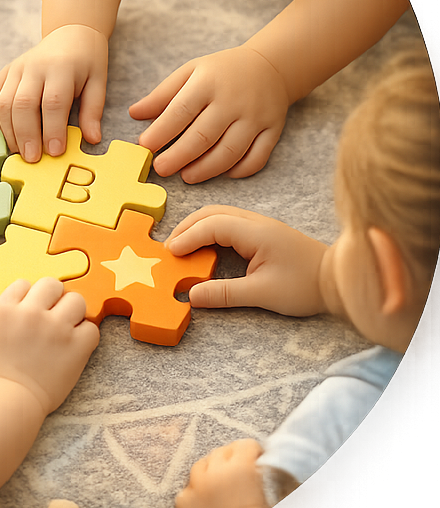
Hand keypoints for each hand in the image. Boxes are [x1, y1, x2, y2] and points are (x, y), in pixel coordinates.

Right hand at [0, 25, 108, 161]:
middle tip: (32, 159)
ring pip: (2, 103)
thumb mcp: (98, 82)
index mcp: (61, 67)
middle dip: (26, 135)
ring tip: (19, 153)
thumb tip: (91, 139)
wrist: (69, 34)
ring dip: (9, 132)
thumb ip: (93, 111)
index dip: (52, 129)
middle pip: (22, 103)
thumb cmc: (86, 62)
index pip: (53, 101)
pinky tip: (5, 136)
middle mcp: (34, 66)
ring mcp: (14, 69)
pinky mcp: (3, 74)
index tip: (55, 152)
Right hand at [0, 278, 99, 414]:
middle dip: (53, 296)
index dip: (28, 295)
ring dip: (73, 311)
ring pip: (76, 300)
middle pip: (53, 285)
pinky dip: (86, 334)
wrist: (9, 404)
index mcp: (7, 309)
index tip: (29, 308)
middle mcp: (33, 313)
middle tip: (52, 312)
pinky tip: (77, 344)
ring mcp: (57, 328)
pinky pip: (91, 327)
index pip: (24, 284)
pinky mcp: (76, 346)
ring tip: (68, 325)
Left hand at [129, 45, 290, 182]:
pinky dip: (240, 170)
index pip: (181, 111)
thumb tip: (133, 114)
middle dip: (179, 157)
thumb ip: (162, 95)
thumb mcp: (189, 72)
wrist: (271, 65)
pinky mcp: (273, 130)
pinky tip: (222, 173)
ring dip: (206, 169)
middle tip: (161, 169)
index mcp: (208, 82)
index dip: (161, 132)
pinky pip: (257, 158)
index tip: (144, 146)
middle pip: (204, 136)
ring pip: (230, 152)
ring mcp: (256, 117)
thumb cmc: (221, 72)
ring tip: (187, 176)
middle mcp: (233, 101)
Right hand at [165, 205, 327, 315]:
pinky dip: (208, 230)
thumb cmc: (306, 287)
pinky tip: (202, 246)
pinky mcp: (262, 232)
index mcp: (256, 232)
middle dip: (186, 227)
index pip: (212, 225)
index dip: (188, 237)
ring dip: (196, 227)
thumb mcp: (263, 294)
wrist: (338, 280)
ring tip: (180, 247)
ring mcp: (260, 224)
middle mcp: (256, 222)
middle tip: (169, 249)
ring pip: (219, 214)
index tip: (170, 253)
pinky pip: (228, 222)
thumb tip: (192, 295)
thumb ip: (225, 293)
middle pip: (212, 213)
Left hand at [175, 439, 269, 507]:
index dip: (253, 453)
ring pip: (201, 465)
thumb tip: (265, 467)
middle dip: (230, 460)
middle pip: (221, 451)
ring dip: (210, 472)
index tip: (256, 461)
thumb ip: (266, 476)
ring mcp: (196, 485)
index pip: (245, 445)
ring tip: (219, 487)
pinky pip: (188, 490)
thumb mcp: (273, 497)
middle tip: (238, 476)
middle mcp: (215, 470)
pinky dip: (196, 495)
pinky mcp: (183, 501)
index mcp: (241, 467)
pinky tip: (206, 505)